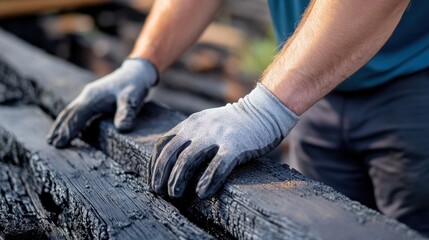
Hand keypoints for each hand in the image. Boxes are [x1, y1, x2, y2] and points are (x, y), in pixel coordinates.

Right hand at [47, 58, 157, 147]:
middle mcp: (87, 96)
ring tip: (52, 139)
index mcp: (93, 96)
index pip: (77, 115)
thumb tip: (121, 129)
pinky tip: (69, 128)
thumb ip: (127, 112)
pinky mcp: (93, 98)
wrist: (136, 72)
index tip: (61, 143)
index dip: (69, 129)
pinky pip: (78, 110)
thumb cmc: (134, 85)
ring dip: (62, 124)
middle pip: (69, 113)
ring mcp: (89, 96)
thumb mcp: (133, 98)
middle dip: (60, 128)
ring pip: (71, 111)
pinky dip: (70, 120)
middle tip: (51, 144)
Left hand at [150, 83, 298, 198]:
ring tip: (175, 195)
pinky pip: (217, 167)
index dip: (155, 165)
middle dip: (161, 175)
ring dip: (177, 179)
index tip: (154, 181)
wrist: (263, 111)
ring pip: (188, 160)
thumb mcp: (206, 123)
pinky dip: (207, 181)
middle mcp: (199, 128)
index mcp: (190, 124)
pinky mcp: (235, 147)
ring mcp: (216, 137)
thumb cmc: (234, 124)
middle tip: (161, 192)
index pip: (163, 144)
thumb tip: (174, 164)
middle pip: (171, 154)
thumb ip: (191, 137)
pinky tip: (203, 193)